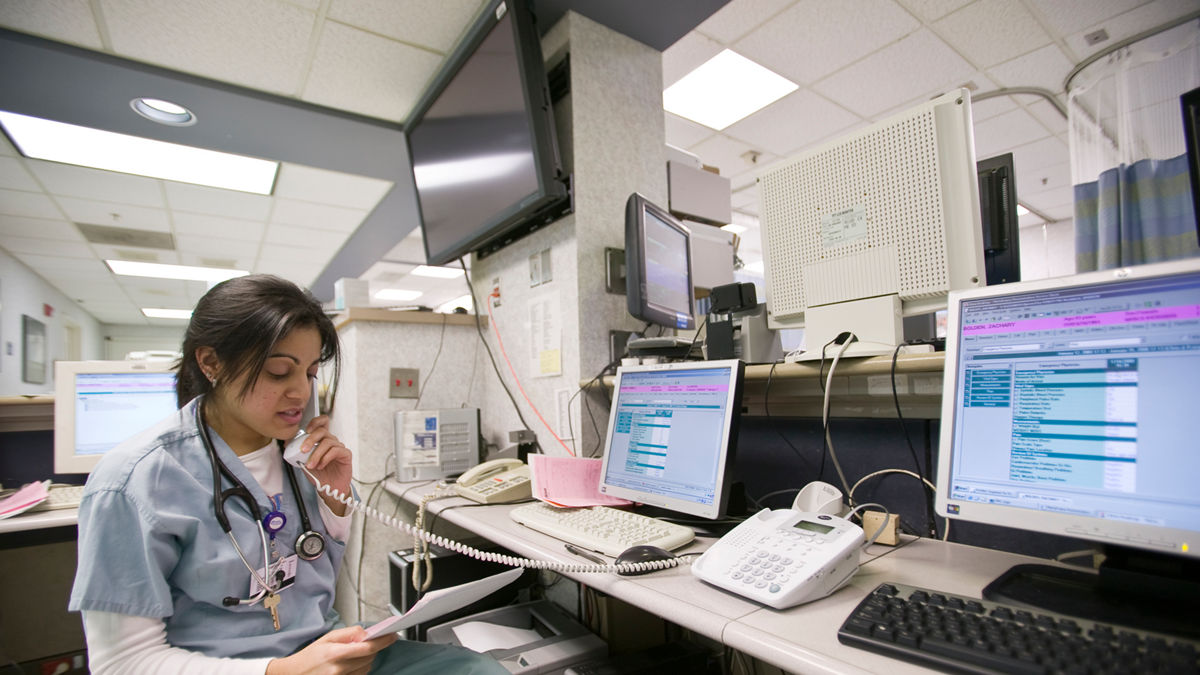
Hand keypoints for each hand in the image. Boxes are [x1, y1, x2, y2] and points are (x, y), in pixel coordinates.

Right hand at [265, 626, 395, 674]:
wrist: (294, 674)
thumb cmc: (310, 656)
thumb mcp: (327, 638)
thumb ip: (349, 633)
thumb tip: (366, 633)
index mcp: (335, 653)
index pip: (368, 648)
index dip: (384, 641)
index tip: (393, 636)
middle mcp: (339, 669)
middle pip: (370, 658)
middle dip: (373, 649)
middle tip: (367, 643)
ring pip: (367, 668)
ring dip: (366, 660)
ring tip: (352, 655)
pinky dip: (360, 669)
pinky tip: (351, 664)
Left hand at [297, 415, 352, 515]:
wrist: (329, 489)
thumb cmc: (319, 475)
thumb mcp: (304, 462)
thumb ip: (298, 452)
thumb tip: (287, 444)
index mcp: (322, 440)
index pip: (322, 422)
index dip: (315, 422)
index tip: (306, 430)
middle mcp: (331, 441)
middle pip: (322, 431)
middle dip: (310, 439)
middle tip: (303, 450)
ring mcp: (339, 447)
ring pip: (327, 442)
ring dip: (316, 454)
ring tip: (310, 465)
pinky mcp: (346, 454)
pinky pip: (335, 451)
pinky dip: (325, 458)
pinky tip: (321, 466)